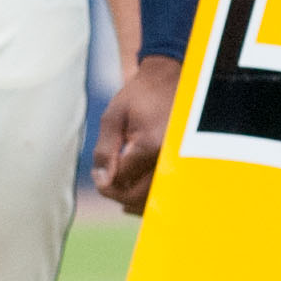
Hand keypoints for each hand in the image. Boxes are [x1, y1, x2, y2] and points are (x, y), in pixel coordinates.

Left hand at [94, 54, 181, 212]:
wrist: (171, 81)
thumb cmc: (140, 95)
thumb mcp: (113, 116)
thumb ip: (105, 150)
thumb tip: (102, 180)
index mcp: (149, 145)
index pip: (120, 179)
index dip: (104, 181)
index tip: (97, 174)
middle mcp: (168, 158)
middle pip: (137, 195)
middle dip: (116, 193)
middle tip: (104, 183)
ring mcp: (179, 162)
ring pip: (152, 198)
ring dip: (132, 199)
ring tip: (117, 188)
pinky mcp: (183, 164)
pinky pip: (165, 191)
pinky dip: (148, 198)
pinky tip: (133, 199)